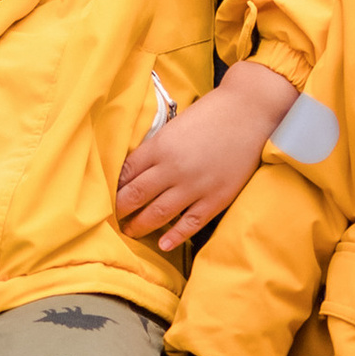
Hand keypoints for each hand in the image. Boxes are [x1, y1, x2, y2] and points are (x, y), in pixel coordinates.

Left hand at [117, 62, 297, 251]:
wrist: (250, 111)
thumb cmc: (211, 114)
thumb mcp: (174, 126)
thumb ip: (155, 148)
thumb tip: (135, 171)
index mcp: (159, 146)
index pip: (125, 173)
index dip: (112, 188)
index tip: (104, 197)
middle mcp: (173, 168)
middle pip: (135, 196)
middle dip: (120, 210)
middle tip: (111, 219)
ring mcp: (195, 185)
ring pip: (158, 213)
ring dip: (140, 225)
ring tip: (130, 231)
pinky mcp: (216, 198)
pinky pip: (190, 223)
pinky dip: (175, 236)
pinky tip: (163, 244)